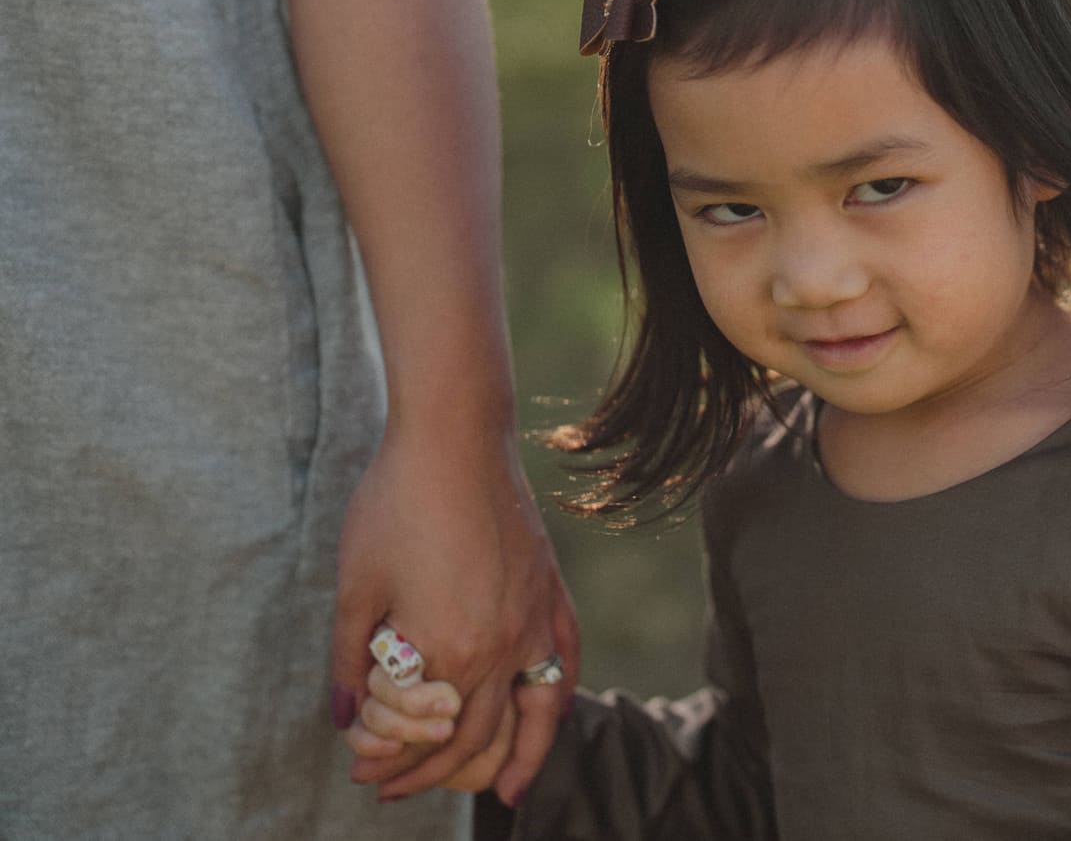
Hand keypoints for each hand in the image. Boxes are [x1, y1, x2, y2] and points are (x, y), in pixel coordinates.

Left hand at [331, 419, 577, 804]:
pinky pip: (564, 660)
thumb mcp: (356, 586)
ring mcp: (532, 620)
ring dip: (519, 760)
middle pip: (470, 736)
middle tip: (391, 785)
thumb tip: (344, 720)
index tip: (359, 769)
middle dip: (428, 770)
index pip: (417, 732)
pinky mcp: (550, 591)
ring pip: (534, 713)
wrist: (456, 439)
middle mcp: (499, 646)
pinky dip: (559, 696)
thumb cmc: (396, 503)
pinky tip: (551, 715)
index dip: (386, 759)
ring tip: (506, 793)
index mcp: (446, 648)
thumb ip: (347, 660)